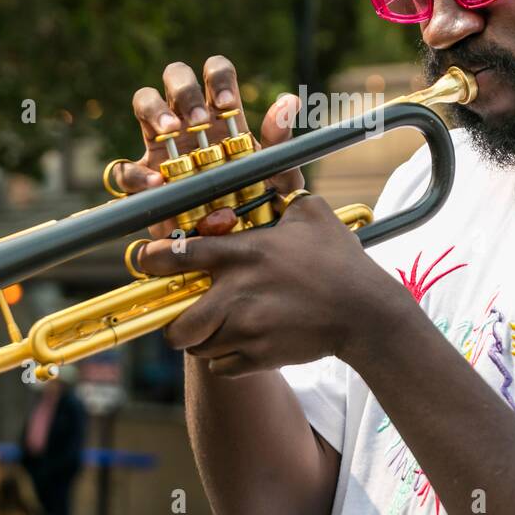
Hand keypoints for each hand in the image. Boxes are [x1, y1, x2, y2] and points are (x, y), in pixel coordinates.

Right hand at [112, 55, 303, 238]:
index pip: (216, 72)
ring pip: (144, 100)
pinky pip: (124, 167)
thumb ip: (279, 141)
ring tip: (171, 131)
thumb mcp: (274, 175)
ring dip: (155, 109)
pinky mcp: (143, 179)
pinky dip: (136, 172)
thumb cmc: (256, 201)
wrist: (235, 244)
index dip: (218, 79)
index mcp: (221, 113)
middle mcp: (188, 120)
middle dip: (183, 89)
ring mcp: (160, 145)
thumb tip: (288, 102)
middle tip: (199, 120)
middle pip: (176, 75)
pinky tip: (158, 182)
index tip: (227, 106)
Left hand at [137, 193, 426, 375]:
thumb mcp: (311, 212)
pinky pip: (221, 369)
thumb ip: (282, 185)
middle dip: (173, 324)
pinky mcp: (260, 358)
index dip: (152, 260)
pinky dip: (225, 361)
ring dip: (202, 341)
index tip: (148, 262)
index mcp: (242, 255)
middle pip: (176, 326)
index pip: (176, 256)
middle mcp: (236, 296)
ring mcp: (247, 332)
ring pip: (198, 350)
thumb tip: (278, 144)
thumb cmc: (339, 259)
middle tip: (185, 314)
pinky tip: (242, 343)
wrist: (366, 313)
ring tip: (218, 328)